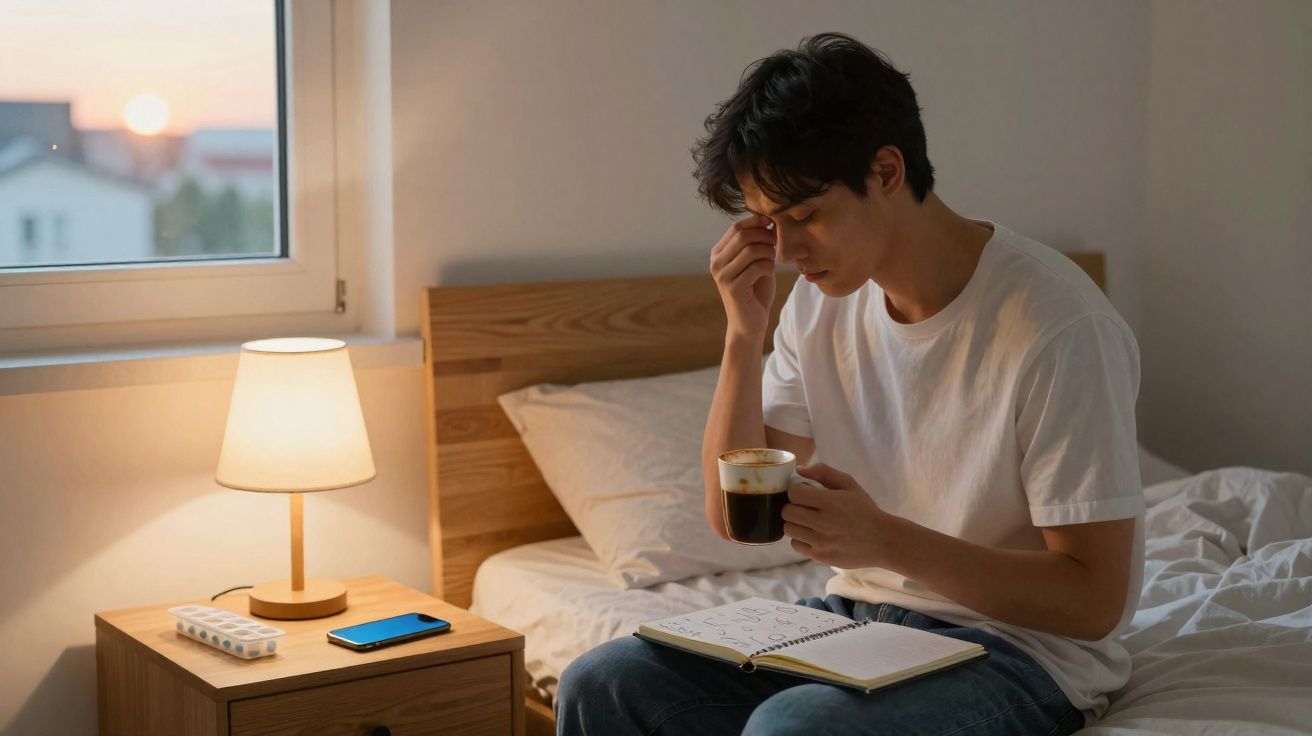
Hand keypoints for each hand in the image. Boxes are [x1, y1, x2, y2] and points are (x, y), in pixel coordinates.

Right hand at [709, 214, 777, 340]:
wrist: (749, 323)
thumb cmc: (755, 290)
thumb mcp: (755, 261)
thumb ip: (756, 242)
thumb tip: (766, 218)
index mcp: (718, 254)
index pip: (736, 228)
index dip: (757, 223)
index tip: (773, 226)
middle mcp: (716, 263)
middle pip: (743, 236)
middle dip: (766, 237)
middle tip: (778, 244)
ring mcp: (722, 276)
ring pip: (752, 250)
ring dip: (769, 253)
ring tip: (773, 262)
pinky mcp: (733, 288)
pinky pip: (758, 267)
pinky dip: (770, 267)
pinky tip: (770, 274)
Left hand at [782, 463, 899, 568]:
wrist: (882, 541)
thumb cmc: (864, 510)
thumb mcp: (849, 484)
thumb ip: (823, 472)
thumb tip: (799, 469)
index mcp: (831, 502)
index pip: (794, 493)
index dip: (798, 491)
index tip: (807, 494)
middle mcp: (824, 523)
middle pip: (787, 512)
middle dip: (794, 506)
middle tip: (806, 507)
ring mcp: (821, 542)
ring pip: (789, 529)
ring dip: (796, 523)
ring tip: (809, 521)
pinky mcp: (820, 557)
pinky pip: (796, 545)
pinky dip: (800, 538)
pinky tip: (813, 534)